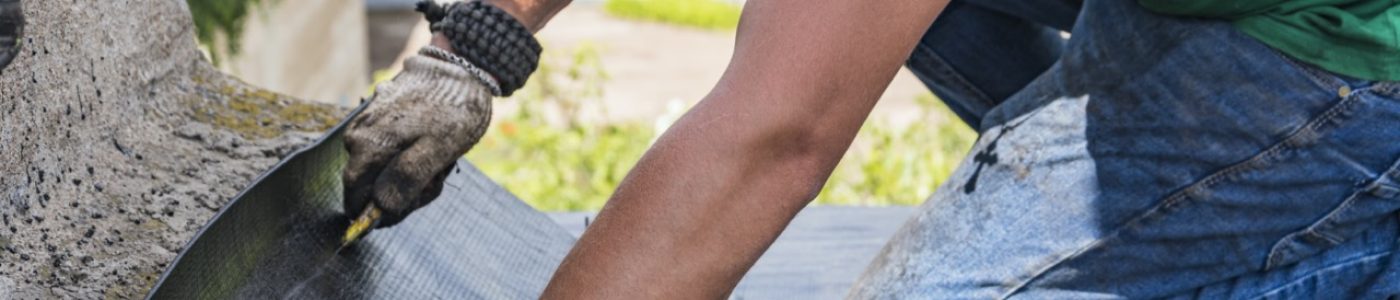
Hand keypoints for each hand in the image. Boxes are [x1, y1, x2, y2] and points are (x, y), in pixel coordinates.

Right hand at [342, 49, 494, 226]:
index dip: (378, 212)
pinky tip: (429, 148)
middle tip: (434, 181)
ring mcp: (366, 123)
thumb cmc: (454, 112)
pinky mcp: (378, 116)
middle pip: (368, 184)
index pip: (356, 197)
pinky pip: (386, 149)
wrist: (462, 69)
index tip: (405, 210)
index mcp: (368, 146)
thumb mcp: (437, 151)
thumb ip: (406, 179)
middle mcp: (358, 135)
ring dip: (407, 174)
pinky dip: (407, 156)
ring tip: (437, 162)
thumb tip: (381, 207)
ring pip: (379, 168)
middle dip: (399, 191)